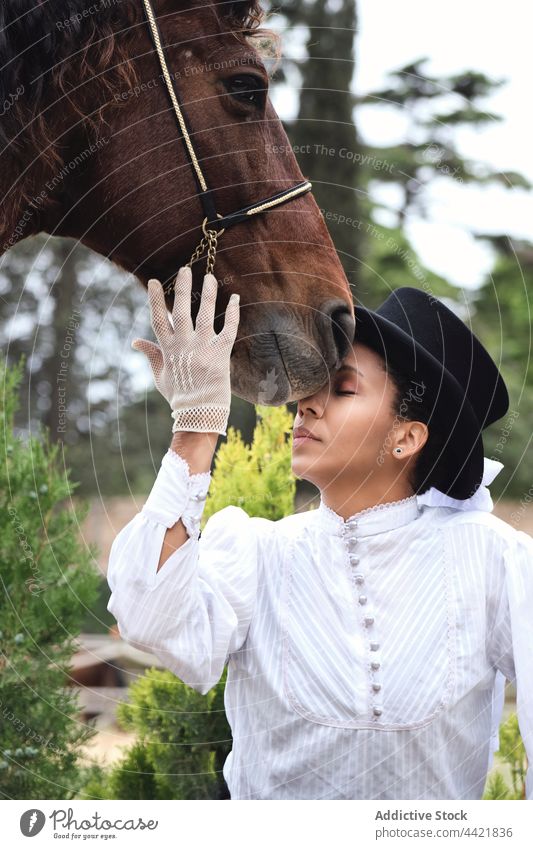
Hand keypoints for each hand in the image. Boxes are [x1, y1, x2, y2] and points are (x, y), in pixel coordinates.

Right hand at [132, 266, 239, 434]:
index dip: (154, 300)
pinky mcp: (221, 353)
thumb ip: (151, 355)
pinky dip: (233, 313)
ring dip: (208, 294)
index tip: (153, 281)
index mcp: (169, 349)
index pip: (158, 319)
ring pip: (205, 315)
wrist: (199, 413)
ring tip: (209, 277)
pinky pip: (229, 329)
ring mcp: (203, 348)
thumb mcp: (160, 376)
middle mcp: (185, 345)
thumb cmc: (179, 396)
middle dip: (182, 289)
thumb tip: (135, 341)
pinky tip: (235, 298)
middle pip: (181, 311)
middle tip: (185, 269)